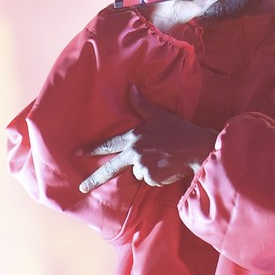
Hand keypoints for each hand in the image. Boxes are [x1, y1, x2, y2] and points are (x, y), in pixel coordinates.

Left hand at [78, 85, 216, 193]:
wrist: (197, 148)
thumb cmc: (179, 130)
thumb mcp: (159, 114)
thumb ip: (141, 104)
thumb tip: (131, 86)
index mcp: (133, 137)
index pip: (108, 144)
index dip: (92, 149)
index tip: (78, 154)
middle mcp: (134, 153)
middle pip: (110, 168)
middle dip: (94, 179)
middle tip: (82, 187)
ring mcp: (142, 167)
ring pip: (136, 172)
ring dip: (145, 168)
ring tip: (162, 158)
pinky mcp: (152, 178)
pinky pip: (148, 179)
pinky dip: (155, 175)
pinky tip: (166, 166)